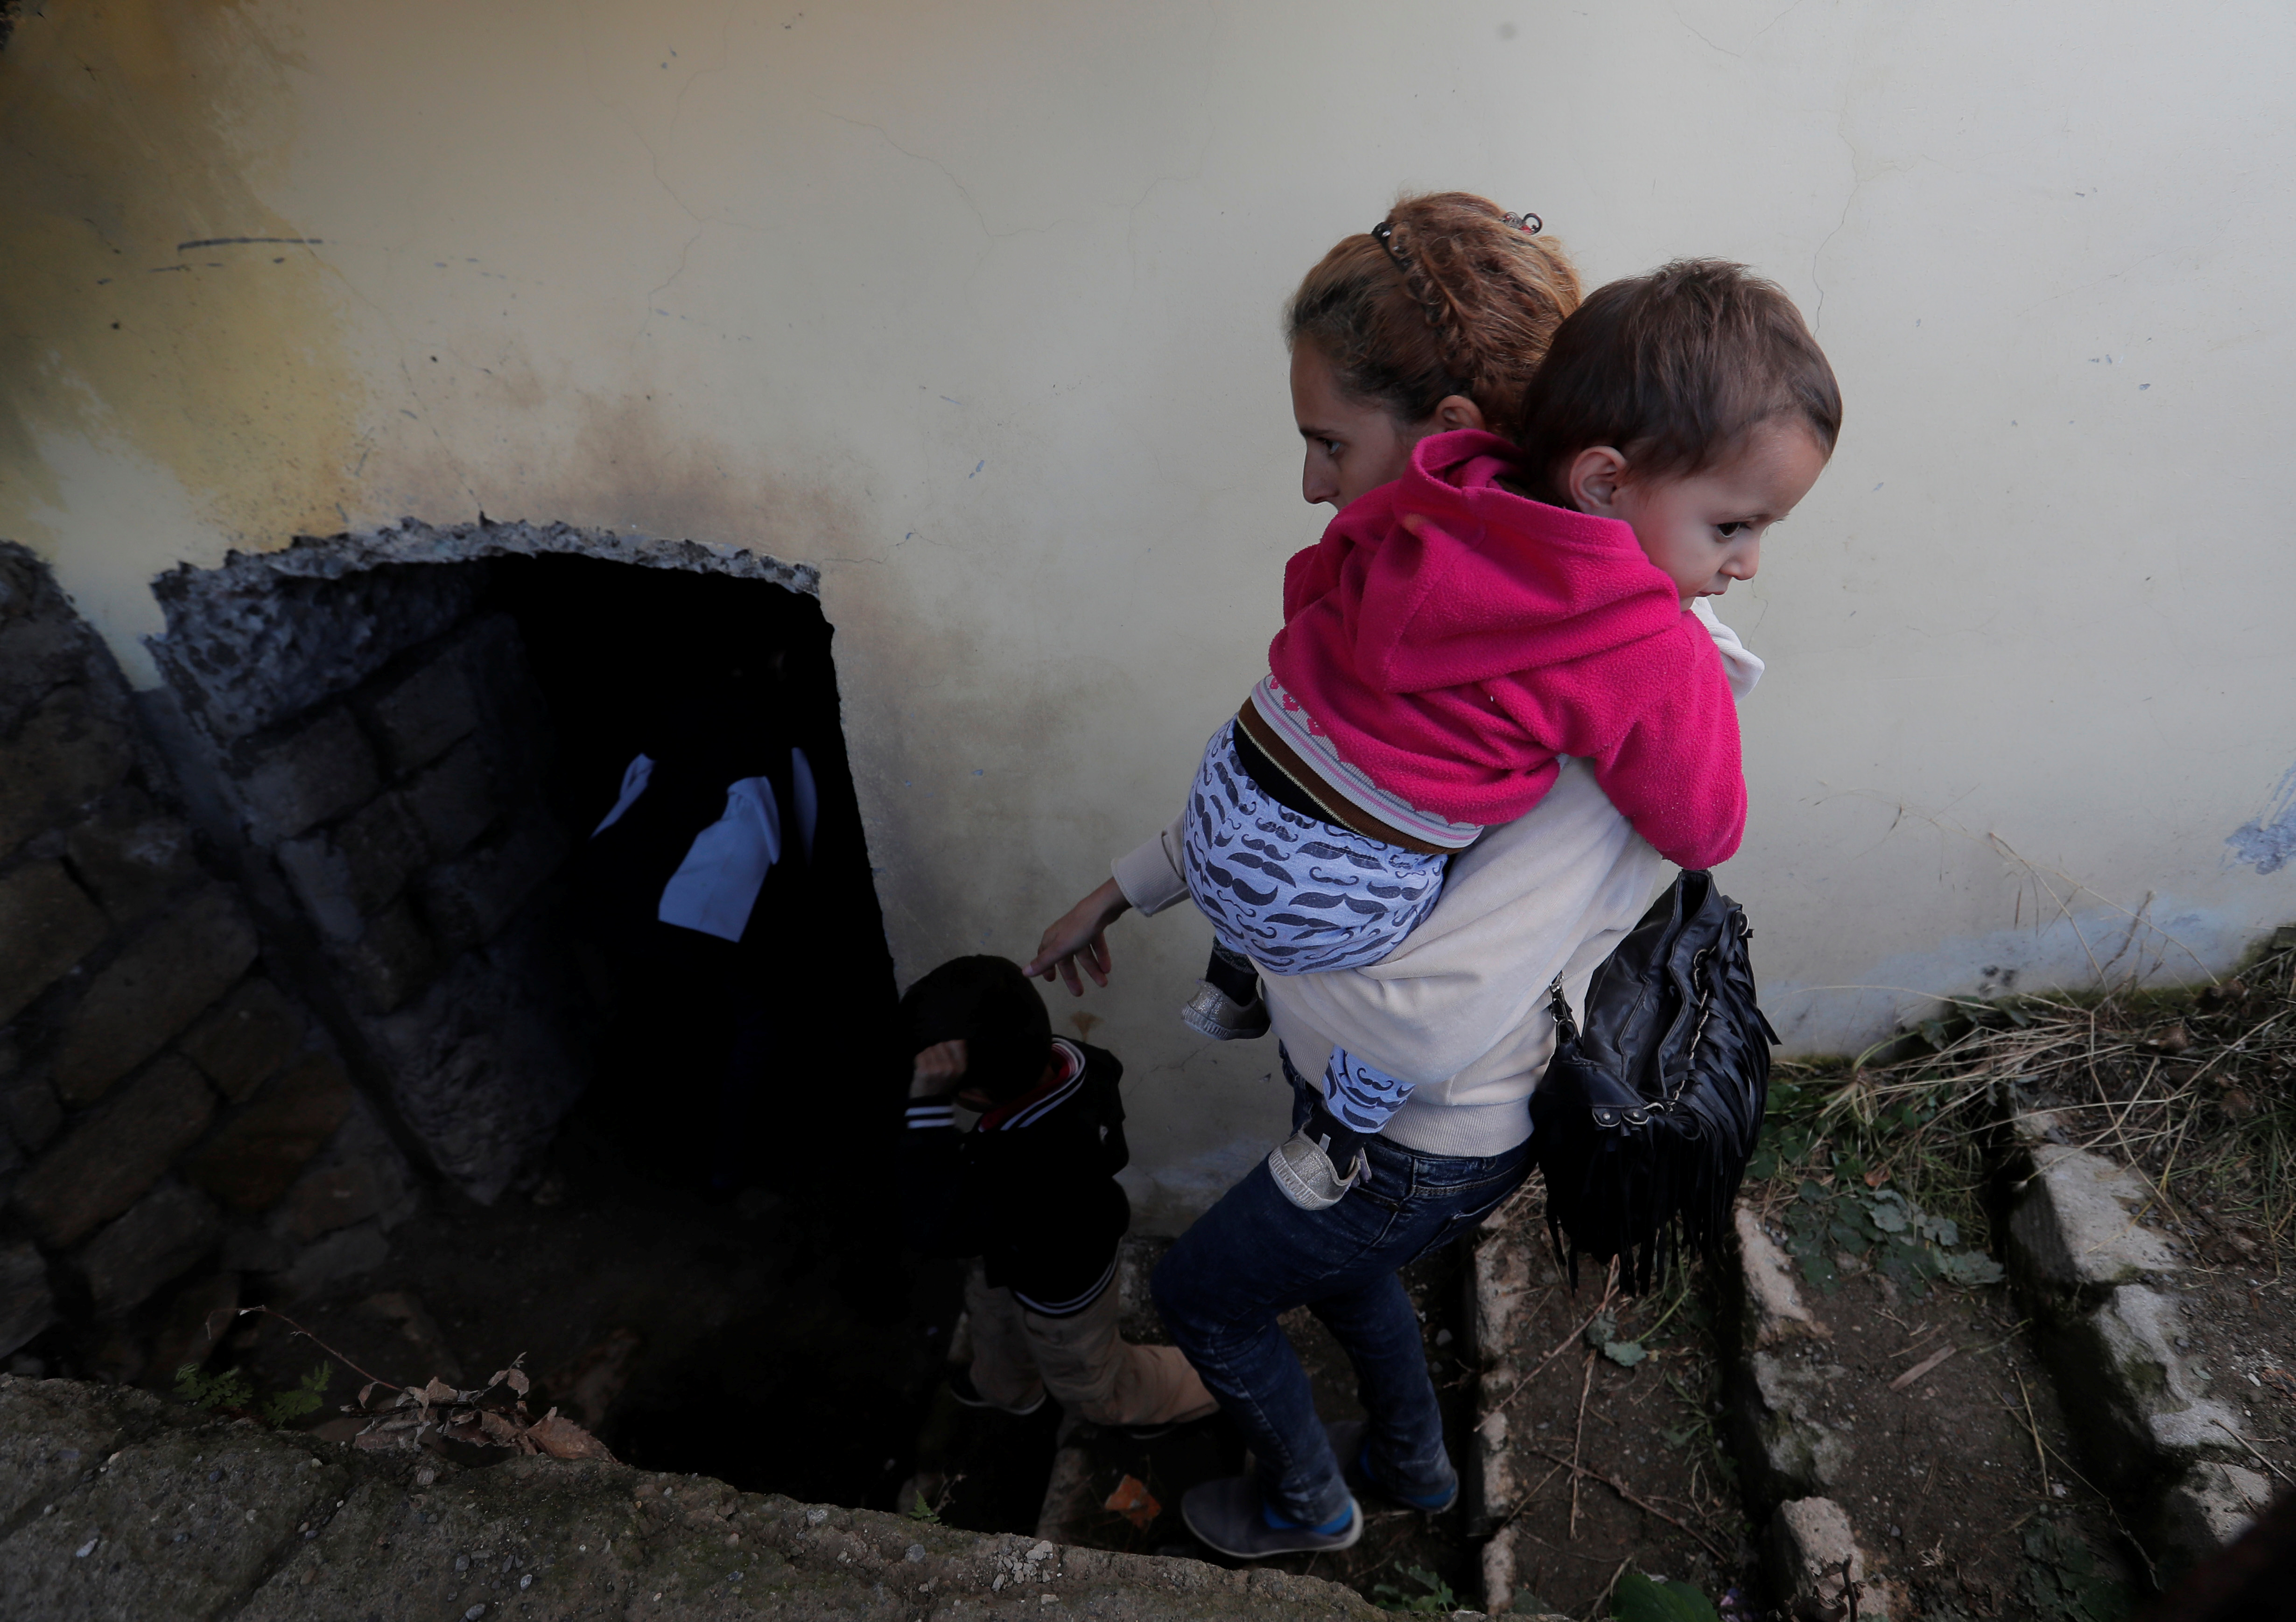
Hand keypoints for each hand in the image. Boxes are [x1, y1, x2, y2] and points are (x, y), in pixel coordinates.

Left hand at [910, 1039, 967, 1098]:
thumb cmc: (943, 1085)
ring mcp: (937, 1069)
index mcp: (962, 1067)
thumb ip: (958, 1056)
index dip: (950, 1046)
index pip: (958, 1043)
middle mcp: (951, 1067)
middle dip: (937, 1051)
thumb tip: (957, 1039)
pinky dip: (919, 1060)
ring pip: (930, 1049)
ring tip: (928, 1066)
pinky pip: (920, 1056)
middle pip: (942, 1044)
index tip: (945, 1055)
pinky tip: (922, 1069)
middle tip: (935, 1063)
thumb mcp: (957, 1072)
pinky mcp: (924, 1070)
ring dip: (927, 1056)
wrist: (929, 1103)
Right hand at [1023, 878, 1130, 995]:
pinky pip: (1095, 945)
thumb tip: (1023, 973)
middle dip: (1073, 976)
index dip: (1046, 967)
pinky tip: (1107, 968)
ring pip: (1083, 953)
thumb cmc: (1078, 929)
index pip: (1045, 955)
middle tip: (1079, 993)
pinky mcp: (1093, 926)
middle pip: (1066, 958)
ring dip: (1093, 969)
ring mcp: (1079, 930)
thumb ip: (1044, 962)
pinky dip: (1100, 956)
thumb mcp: (1060, 948)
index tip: (1051, 980)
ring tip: (1103, 983)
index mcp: (1052, 938)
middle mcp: (1064, 934)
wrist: (1102, 907)